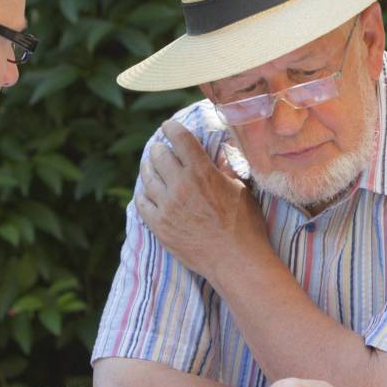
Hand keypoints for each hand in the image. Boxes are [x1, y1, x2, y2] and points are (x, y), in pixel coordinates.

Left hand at [134, 121, 268, 280]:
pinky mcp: (159, 226)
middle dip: (160, 148)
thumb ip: (227, 169)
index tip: (169, 126)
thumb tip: (221, 152)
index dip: (172, 128)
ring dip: (149, 167)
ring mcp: (167, 206)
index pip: (180, 138)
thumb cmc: (245, 225)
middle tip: (162, 148)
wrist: (236, 261)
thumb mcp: (241, 190)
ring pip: (147, 177)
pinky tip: (148, 190)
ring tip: (152, 165)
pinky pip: (141, 202)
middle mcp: (180, 186)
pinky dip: (143, 192)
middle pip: (159, 154)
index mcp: (202, 172)